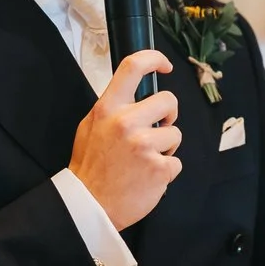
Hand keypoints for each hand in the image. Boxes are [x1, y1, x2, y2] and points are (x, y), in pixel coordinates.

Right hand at [69, 49, 180, 228]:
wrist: (89, 206)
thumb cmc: (91, 166)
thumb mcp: (90, 127)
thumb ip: (113, 109)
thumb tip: (136, 94)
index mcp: (108, 108)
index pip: (133, 67)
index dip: (154, 59)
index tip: (165, 66)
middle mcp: (126, 122)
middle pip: (168, 101)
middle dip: (168, 116)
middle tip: (158, 130)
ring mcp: (144, 145)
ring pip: (175, 134)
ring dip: (166, 147)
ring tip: (145, 160)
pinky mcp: (159, 168)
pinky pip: (175, 162)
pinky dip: (165, 171)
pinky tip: (147, 177)